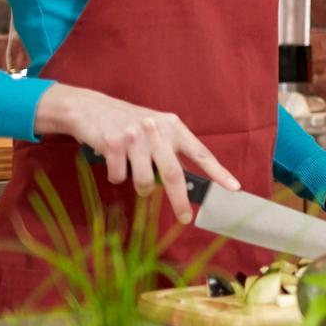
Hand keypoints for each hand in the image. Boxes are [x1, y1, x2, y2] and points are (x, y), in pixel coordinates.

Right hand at [34, 83, 237, 223]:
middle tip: (186, 217)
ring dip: (141, 187)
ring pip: (144, 181)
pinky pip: (119, 177)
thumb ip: (171, 150)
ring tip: (135, 174)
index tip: (233, 187)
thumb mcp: (157, 129)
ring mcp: (135, 138)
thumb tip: (186, 181)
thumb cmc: (129, 122)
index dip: (218, 172)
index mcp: (174, 127)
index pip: (201, 153)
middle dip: (180, 200)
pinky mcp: (113, 145)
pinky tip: (114, 162)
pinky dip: (117, 177)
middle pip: (174, 174)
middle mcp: (157, 130)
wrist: (91, 108)